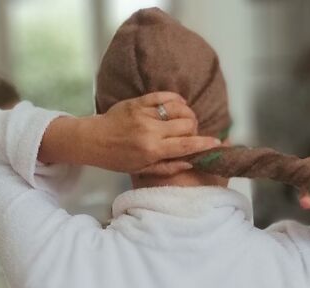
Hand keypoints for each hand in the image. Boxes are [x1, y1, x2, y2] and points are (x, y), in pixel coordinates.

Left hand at [92, 92, 218, 174]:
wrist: (92, 140)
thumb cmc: (117, 159)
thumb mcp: (141, 169)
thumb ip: (167, 167)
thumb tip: (191, 162)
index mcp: (152, 150)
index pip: (186, 145)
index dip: (205, 144)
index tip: (217, 143)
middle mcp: (151, 131)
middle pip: (188, 124)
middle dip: (194, 129)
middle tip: (189, 134)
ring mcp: (144, 113)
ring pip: (179, 108)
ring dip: (187, 114)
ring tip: (183, 121)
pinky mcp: (138, 101)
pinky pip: (164, 95)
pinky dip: (176, 100)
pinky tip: (178, 106)